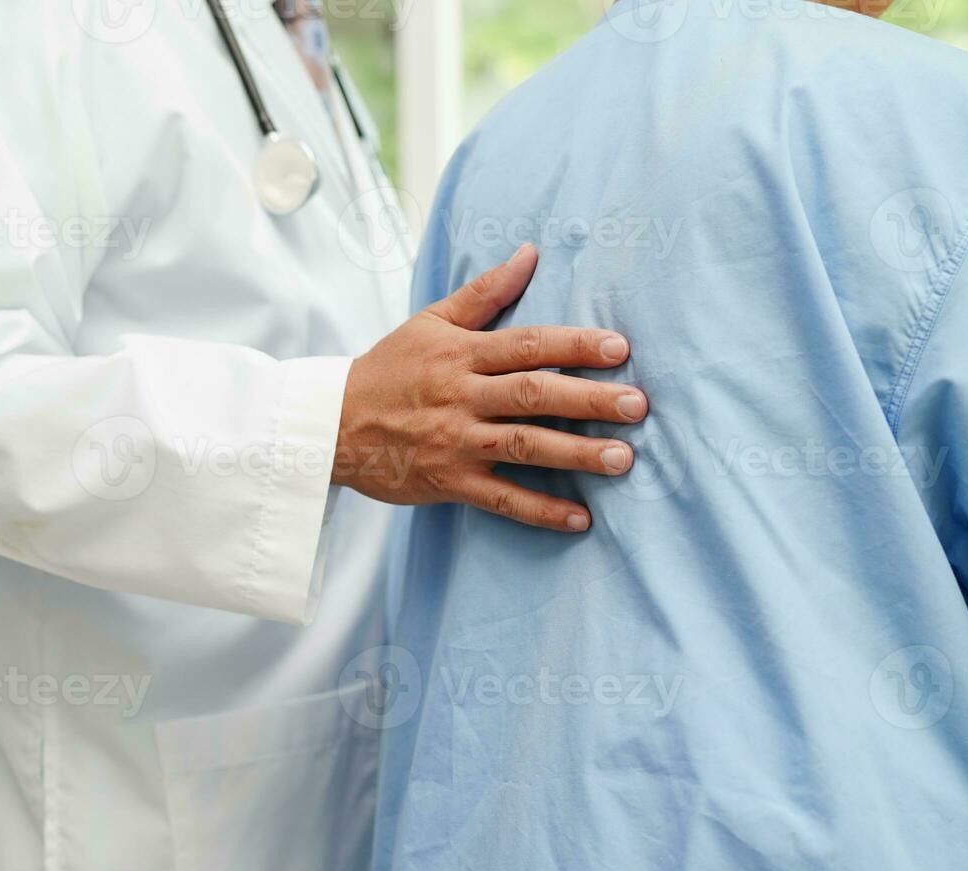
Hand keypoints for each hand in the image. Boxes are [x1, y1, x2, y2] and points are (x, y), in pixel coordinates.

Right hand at [333, 243, 647, 530]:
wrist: (330, 425)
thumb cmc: (387, 369)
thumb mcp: (430, 322)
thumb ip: (484, 293)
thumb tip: (530, 254)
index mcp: (461, 353)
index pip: (527, 345)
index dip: (574, 346)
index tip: (620, 349)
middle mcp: (462, 396)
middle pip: (533, 395)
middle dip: (588, 400)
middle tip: (637, 405)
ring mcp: (456, 442)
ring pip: (523, 446)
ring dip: (575, 454)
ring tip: (623, 459)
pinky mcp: (449, 482)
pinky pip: (501, 498)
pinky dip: (540, 510)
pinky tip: (580, 518)